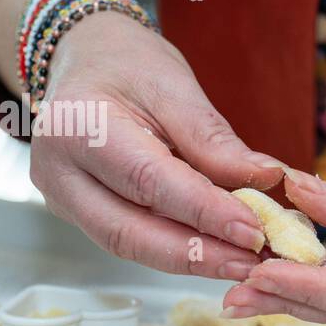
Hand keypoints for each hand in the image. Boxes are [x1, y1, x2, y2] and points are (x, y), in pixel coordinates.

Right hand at [29, 11, 285, 278]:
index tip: (254, 231)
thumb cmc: (129, 65)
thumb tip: (267, 178)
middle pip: (130, 231)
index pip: (148, 180)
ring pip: (130, 245)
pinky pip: (133, 240)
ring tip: (245, 264)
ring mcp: (63, 198)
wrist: (85, 61)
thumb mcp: (174, 85)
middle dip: (198, 254)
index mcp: (77, 126)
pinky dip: (179, 251)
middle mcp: (58, 171)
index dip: (204, 212)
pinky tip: (221, 254)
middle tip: (254, 263)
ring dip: (192, 260)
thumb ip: (214, 138)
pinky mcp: (81, 214)